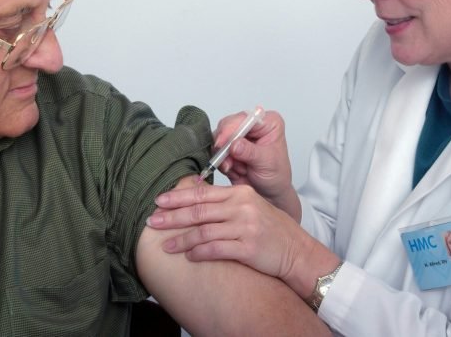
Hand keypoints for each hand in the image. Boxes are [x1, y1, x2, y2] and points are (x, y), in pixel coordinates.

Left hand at [147, 184, 319, 289]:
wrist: (297, 251)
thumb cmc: (272, 230)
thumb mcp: (251, 206)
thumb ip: (227, 202)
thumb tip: (196, 198)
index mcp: (240, 193)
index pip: (203, 192)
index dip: (178, 197)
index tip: (159, 201)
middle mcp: (242, 207)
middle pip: (198, 210)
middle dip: (172, 217)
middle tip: (153, 221)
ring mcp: (245, 227)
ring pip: (204, 231)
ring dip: (182, 239)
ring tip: (167, 246)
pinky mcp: (248, 247)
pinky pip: (216, 249)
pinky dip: (199, 253)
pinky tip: (189, 256)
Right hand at [214, 110, 299, 218]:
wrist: (269, 193)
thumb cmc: (276, 176)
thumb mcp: (267, 163)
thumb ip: (250, 152)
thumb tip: (235, 144)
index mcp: (268, 123)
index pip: (245, 118)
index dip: (232, 128)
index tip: (223, 142)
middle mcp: (252, 126)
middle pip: (228, 125)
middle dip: (225, 144)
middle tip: (226, 160)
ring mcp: (238, 136)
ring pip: (219, 138)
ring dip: (223, 156)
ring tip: (236, 168)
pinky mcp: (228, 147)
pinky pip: (216, 151)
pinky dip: (221, 162)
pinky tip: (233, 170)